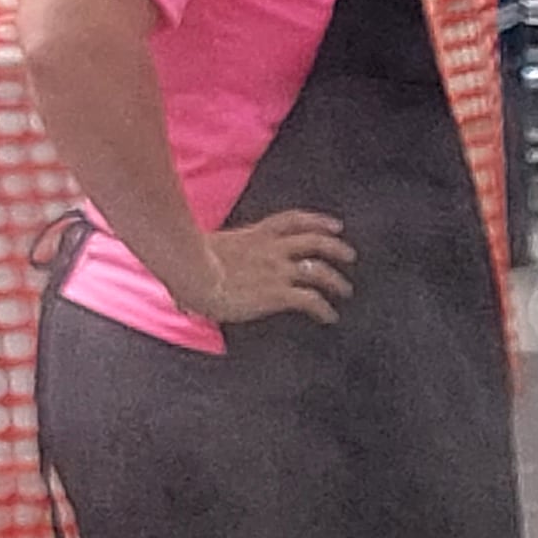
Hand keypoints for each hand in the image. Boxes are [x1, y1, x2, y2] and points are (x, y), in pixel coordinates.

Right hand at [177, 209, 355, 325]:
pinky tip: (330, 317)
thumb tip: (199, 270)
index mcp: (254, 235)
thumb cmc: (187, 261)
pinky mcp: (278, 293)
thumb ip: (214, 254)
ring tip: (345, 290)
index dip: (317, 221)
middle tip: (350, 255)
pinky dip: (324, 309)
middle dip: (336, 247)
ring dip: (337, 280)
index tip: (333, 225)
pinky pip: (310, 300)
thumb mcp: (205, 248)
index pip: (292, 221)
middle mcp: (271, 249)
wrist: (190, 271)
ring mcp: (277, 270)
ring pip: (319, 270)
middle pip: (314, 241)